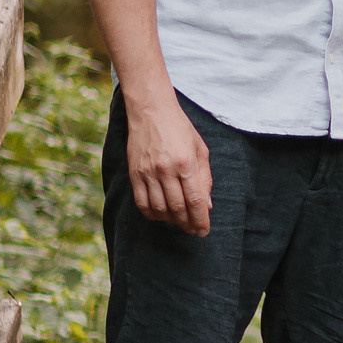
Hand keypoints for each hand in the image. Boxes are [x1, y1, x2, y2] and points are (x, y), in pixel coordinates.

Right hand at [127, 98, 214, 235]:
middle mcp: (166, 170)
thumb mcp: (200, 149)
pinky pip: (141, 202)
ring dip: (171, 221)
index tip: (204, 231)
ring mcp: (147, 173)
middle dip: (188, 224)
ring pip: (159, 208)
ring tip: (180, 222)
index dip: (201, 220)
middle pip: (178, 208)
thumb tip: (207, 205)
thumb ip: (205, 178)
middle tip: (194, 230)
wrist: (151, 111)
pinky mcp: (134, 173)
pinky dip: (152, 214)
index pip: (195, 201)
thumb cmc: (180, 129)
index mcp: (186, 163)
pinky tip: (161, 215)